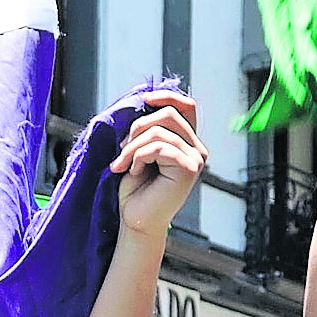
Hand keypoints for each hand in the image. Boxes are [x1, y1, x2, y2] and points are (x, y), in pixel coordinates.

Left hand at [112, 92, 206, 236]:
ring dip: (131, 147)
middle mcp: (196, 149)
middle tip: (120, 149)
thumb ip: (147, 128)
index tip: (144, 100)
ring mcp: (196, 158)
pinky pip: (158, 148)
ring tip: (121, 165)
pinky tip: (134, 172)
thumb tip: (143, 101)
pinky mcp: (189, 168)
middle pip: (168, 114)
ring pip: (158, 132)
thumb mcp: (138, 149)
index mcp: (187, 142)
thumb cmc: (135, 189)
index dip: (166, 96)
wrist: (135, 219)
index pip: (186, 106)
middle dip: (137, 128)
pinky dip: (138, 157)